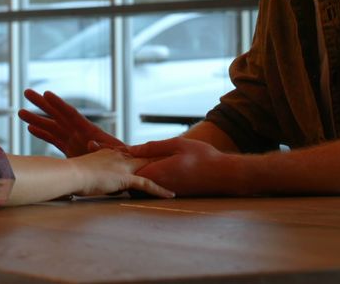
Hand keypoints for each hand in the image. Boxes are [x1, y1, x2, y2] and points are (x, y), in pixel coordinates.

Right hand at [18, 89, 124, 156]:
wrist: (122, 168)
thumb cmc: (122, 160)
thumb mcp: (113, 153)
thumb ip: (101, 148)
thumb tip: (90, 143)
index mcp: (88, 130)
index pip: (71, 114)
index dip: (58, 104)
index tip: (46, 93)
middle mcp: (78, 131)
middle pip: (57, 114)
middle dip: (42, 104)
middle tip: (26, 92)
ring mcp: (73, 139)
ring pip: (51, 126)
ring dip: (37, 119)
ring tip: (20, 112)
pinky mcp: (70, 149)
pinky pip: (53, 139)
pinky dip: (42, 134)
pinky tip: (30, 128)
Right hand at [69, 148, 174, 198]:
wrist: (72, 174)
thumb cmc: (72, 174)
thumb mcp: (84, 170)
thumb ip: (93, 172)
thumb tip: (93, 181)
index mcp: (110, 153)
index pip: (131, 153)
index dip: (144, 154)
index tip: (154, 154)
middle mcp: (119, 157)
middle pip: (145, 156)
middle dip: (160, 158)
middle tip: (177, 158)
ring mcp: (124, 167)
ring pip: (150, 167)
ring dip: (165, 171)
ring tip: (181, 174)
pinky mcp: (125, 178)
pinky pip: (147, 184)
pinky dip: (160, 190)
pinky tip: (171, 195)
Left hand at [129, 137, 246, 196]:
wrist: (224, 175)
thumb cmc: (203, 157)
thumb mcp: (177, 145)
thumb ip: (153, 147)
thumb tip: (132, 150)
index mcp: (157, 172)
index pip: (129, 172)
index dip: (121, 163)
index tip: (116, 154)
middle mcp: (159, 186)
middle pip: (133, 183)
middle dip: (126, 173)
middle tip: (123, 159)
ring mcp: (166, 192)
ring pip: (144, 187)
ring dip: (138, 177)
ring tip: (137, 163)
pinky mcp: (173, 194)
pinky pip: (155, 188)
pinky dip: (150, 180)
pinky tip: (154, 169)